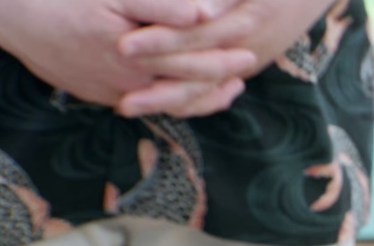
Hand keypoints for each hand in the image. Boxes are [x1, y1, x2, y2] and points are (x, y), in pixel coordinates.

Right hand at [0, 0, 255, 112]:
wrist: (7, 12)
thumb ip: (160, 4)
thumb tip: (203, 13)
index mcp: (135, 51)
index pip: (194, 52)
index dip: (224, 43)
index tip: (251, 33)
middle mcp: (129, 78)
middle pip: (188, 80)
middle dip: (221, 72)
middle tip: (248, 63)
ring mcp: (116, 91)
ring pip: (172, 100)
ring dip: (204, 94)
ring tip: (231, 86)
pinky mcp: (104, 96)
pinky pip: (150, 105)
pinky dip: (176, 101)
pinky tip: (190, 93)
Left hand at [115, 0, 336, 115]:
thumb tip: (198, 12)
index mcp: (249, 19)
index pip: (196, 34)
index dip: (160, 42)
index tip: (123, 47)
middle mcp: (249, 45)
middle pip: (199, 73)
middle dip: (160, 88)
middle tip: (123, 101)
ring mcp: (250, 57)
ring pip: (207, 87)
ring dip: (169, 100)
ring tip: (130, 107)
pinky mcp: (248, 61)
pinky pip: (216, 87)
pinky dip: (189, 99)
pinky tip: (159, 105)